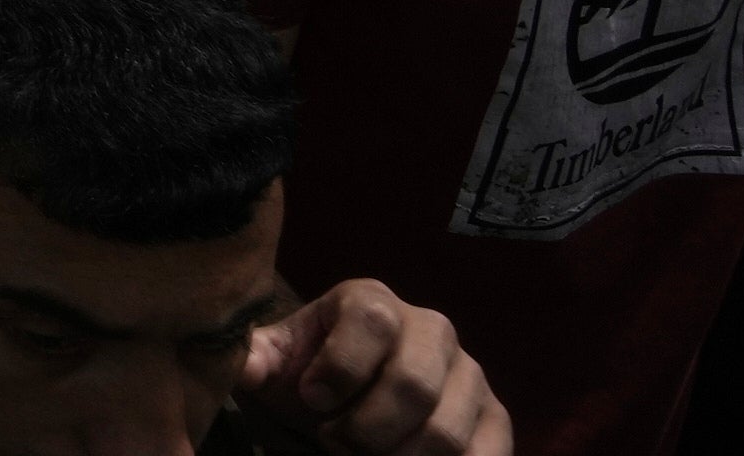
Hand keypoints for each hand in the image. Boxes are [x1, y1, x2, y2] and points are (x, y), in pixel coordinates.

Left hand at [239, 277, 509, 455]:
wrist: (346, 403)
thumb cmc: (308, 378)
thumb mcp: (275, 364)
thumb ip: (257, 361)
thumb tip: (247, 368)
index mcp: (373, 301)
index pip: (373, 322)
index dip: (339, 369)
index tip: (311, 401)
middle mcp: (432, 328)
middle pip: (413, 385)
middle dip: (365, 428)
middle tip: (333, 442)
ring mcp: (471, 375)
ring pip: (445, 432)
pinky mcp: (496, 420)